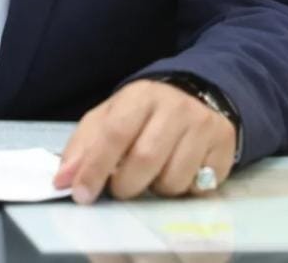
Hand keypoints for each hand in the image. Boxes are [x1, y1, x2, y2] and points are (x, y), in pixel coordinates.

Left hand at [53, 79, 235, 201]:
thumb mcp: (110, 117)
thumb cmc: (144, 113)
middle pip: (144, 159)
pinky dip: (183, 191)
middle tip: (121, 186)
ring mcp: (203, 125)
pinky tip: (179, 172)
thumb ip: (83, 146)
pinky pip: (198, 188)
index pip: (114, 133)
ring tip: (153, 174)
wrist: (196, 96)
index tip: (81, 194)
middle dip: (125, 184)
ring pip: (173, 179)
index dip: (95, 167)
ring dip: (155, 189)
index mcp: (140, 95)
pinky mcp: (224, 146)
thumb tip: (63, 180)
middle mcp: (175, 106)